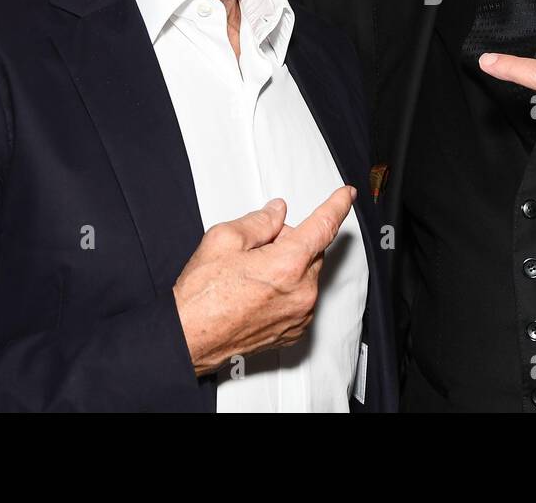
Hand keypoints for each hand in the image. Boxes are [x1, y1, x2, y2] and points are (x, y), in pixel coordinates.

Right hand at [172, 186, 356, 375]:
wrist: (189, 339)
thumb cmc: (201, 298)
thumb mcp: (224, 240)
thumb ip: (259, 221)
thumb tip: (276, 212)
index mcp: (288, 266)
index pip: (323, 226)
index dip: (337, 206)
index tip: (345, 195)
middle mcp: (301, 292)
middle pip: (311, 251)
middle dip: (289, 242)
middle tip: (256, 249)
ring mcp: (300, 314)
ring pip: (306, 274)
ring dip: (288, 267)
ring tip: (250, 277)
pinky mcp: (294, 330)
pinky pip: (301, 298)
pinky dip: (287, 290)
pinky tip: (257, 293)